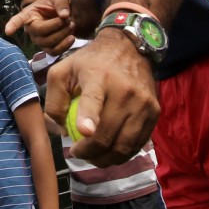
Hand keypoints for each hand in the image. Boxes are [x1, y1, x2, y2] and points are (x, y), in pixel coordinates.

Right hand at [5, 0, 76, 54]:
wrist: (66, 13)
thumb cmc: (57, 3)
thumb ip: (62, 3)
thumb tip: (64, 15)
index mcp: (29, 14)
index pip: (19, 19)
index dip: (13, 25)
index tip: (8, 31)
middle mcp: (30, 28)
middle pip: (39, 31)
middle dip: (56, 25)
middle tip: (69, 18)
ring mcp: (38, 40)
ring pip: (47, 43)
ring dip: (63, 34)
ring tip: (72, 24)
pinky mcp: (47, 48)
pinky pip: (54, 52)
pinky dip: (65, 45)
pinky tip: (72, 37)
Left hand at [44, 30, 159, 166]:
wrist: (129, 48)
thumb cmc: (90, 63)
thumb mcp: (63, 72)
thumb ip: (55, 101)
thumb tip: (59, 130)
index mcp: (98, 76)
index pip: (94, 99)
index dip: (89, 117)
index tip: (84, 132)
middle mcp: (124, 90)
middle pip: (107, 133)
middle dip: (89, 152)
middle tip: (77, 153)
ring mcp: (143, 102)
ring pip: (124, 145)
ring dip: (105, 159)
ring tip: (92, 156)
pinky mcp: (154, 111)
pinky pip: (138, 143)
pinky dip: (122, 154)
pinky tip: (109, 152)